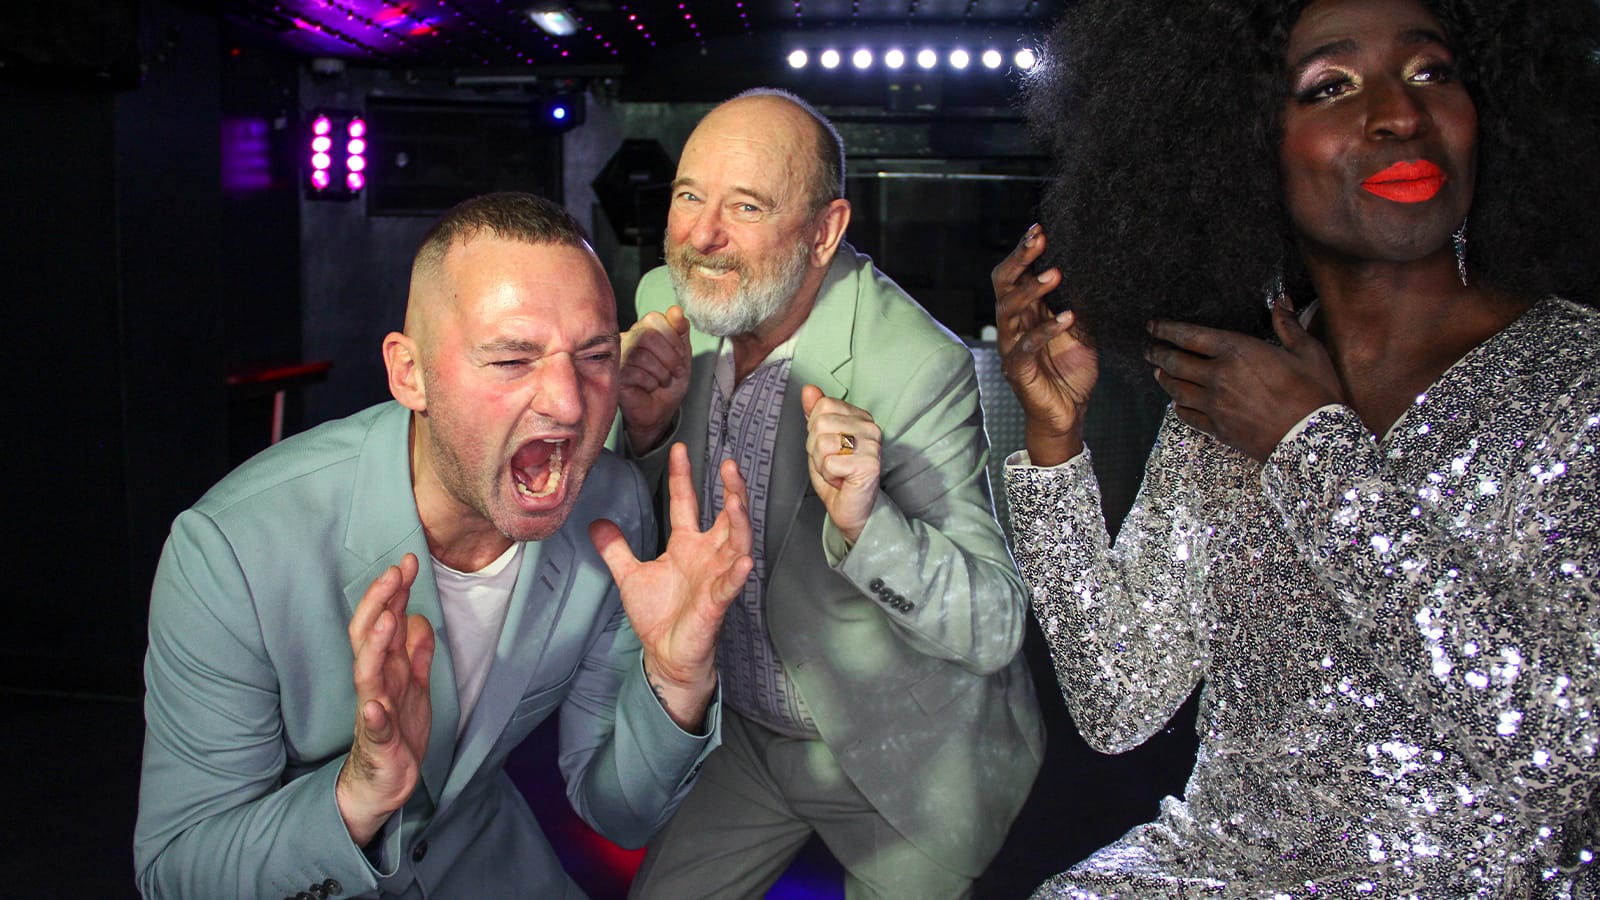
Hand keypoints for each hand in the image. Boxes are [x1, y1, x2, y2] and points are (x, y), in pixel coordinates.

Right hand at [337, 553, 434, 845]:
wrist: (385, 783)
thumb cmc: (397, 732)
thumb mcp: (416, 687)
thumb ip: (417, 654)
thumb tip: (420, 619)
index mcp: (386, 669)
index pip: (384, 621)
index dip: (394, 592)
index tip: (407, 561)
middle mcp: (376, 684)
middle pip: (370, 637)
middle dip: (380, 604)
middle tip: (394, 572)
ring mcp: (374, 712)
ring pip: (368, 675)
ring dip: (375, 647)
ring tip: (386, 619)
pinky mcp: (379, 743)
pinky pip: (374, 728)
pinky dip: (374, 716)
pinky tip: (374, 707)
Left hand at [589, 444, 752, 730]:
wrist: (666, 655)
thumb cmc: (658, 615)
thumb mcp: (630, 576)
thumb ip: (616, 549)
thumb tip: (596, 522)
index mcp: (687, 546)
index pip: (687, 503)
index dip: (683, 477)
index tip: (680, 449)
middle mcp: (707, 556)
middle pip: (726, 517)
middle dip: (731, 491)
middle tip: (730, 464)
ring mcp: (715, 577)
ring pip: (735, 543)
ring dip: (739, 522)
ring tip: (737, 499)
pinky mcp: (717, 603)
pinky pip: (730, 585)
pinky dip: (737, 572)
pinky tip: (742, 560)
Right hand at [619, 306, 692, 452]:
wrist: (660, 412)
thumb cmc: (668, 383)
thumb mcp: (682, 355)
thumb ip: (680, 331)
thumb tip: (676, 310)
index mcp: (642, 330)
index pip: (654, 318)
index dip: (672, 337)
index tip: (680, 356)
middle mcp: (626, 339)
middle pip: (648, 336)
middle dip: (670, 357)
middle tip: (675, 372)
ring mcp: (617, 357)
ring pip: (641, 356)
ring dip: (661, 373)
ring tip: (661, 382)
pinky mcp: (612, 376)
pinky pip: (634, 373)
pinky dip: (650, 383)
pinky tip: (649, 388)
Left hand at [800, 384, 880, 544]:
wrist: (853, 511)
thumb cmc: (838, 476)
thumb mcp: (819, 441)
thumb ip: (815, 414)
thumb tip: (809, 389)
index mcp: (860, 417)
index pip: (822, 406)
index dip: (814, 430)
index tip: (828, 448)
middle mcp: (870, 427)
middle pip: (820, 423)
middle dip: (816, 449)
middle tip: (832, 463)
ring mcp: (872, 445)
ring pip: (823, 442)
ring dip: (822, 464)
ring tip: (837, 472)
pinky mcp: (869, 464)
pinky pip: (830, 462)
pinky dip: (829, 476)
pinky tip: (842, 481)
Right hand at [994, 225, 1097, 465]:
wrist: (1068, 414)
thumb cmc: (1071, 371)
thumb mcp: (1081, 331)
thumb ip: (1077, 304)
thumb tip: (1091, 272)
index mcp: (1025, 312)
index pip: (1016, 274)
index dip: (1024, 252)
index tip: (1040, 229)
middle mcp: (1013, 326)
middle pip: (1004, 284)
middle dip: (1019, 259)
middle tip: (1039, 239)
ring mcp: (1012, 348)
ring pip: (1008, 311)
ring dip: (1031, 291)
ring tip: (1055, 274)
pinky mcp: (1017, 371)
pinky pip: (1026, 346)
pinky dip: (1047, 330)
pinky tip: (1068, 317)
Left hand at [1146, 297, 1343, 461]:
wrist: (1312, 439)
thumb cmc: (1315, 393)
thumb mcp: (1308, 352)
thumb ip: (1287, 325)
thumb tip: (1281, 300)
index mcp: (1237, 351)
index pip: (1190, 336)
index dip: (1166, 329)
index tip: (1153, 325)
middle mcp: (1218, 376)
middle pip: (1175, 362)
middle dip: (1158, 353)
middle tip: (1148, 348)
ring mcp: (1214, 404)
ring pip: (1177, 388)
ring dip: (1164, 378)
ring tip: (1157, 372)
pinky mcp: (1217, 428)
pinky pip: (1187, 415)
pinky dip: (1178, 406)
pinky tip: (1176, 402)